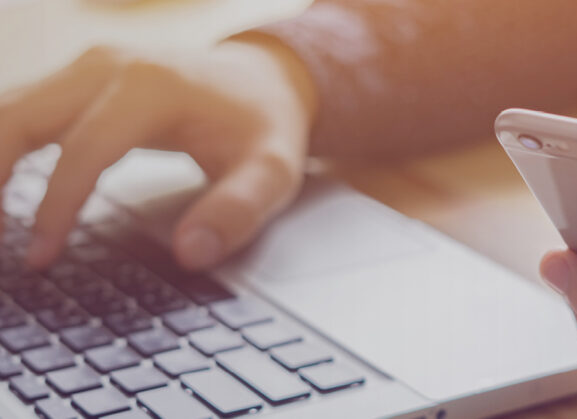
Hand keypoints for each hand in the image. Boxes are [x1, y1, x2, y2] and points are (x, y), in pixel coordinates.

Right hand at [0, 32, 316, 270]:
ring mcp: (89, 67)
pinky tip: (1, 193)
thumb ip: (237, 211)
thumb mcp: (272, 172)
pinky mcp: (81, 78)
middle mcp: (109, 65)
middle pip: (16, 117)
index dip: (55, 209)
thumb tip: (191, 253)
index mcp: (151, 86)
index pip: (81, 151)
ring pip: (7, 109)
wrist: (265, 80)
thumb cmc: (265, 125)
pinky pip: (22, 110)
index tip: (40, 258)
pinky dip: (2, 149)